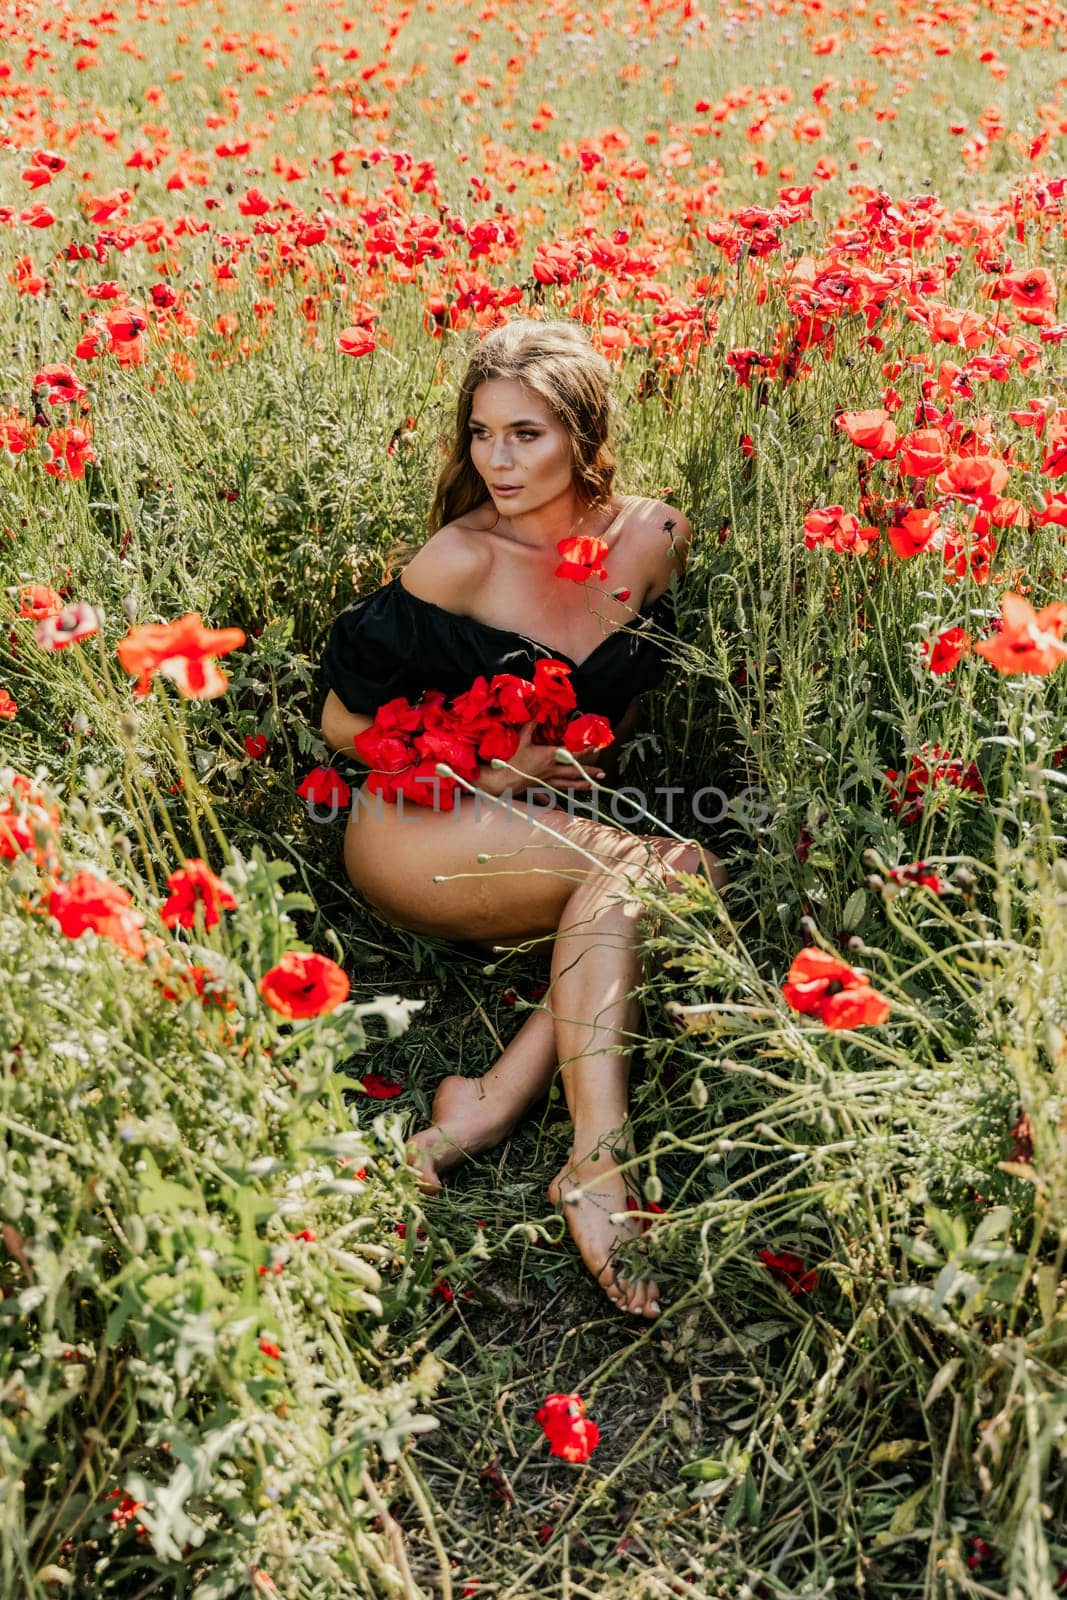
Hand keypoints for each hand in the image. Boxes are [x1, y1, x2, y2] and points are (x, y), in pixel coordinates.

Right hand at [474, 721, 607, 798]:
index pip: (571, 753)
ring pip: (566, 784)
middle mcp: (551, 770)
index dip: (585, 750)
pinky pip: (548, 797)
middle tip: (603, 774)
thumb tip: (538, 712)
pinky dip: (555, 803)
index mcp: (549, 756)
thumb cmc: (511, 759)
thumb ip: (531, 725)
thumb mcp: (521, 738)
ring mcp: (545, 781)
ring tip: (592, 787)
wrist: (500, 780)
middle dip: (589, 772)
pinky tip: (561, 809)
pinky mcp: (538, 788)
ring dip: (580, 785)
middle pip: (574, 772)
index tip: (596, 748)